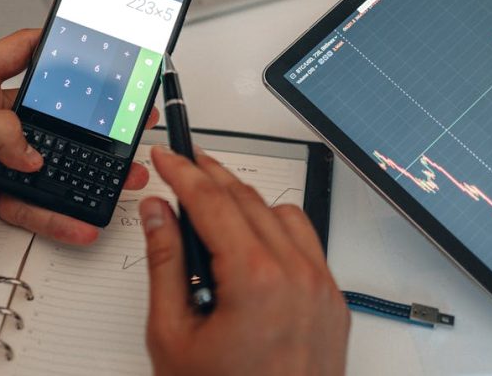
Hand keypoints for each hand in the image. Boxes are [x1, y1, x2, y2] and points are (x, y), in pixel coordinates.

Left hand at [0, 29, 157, 261]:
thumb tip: (33, 150)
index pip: (21, 51)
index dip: (56, 45)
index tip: (93, 46)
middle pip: (48, 113)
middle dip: (89, 119)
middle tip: (123, 120)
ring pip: (48, 161)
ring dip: (84, 170)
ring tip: (118, 175)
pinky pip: (33, 201)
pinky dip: (57, 213)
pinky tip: (77, 219)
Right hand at [140, 146, 349, 375]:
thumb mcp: (173, 335)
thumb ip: (165, 264)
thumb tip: (158, 215)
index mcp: (255, 280)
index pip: (212, 201)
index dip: (183, 172)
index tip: (166, 156)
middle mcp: (297, 275)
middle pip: (247, 199)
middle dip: (210, 176)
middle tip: (183, 166)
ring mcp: (322, 288)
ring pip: (282, 213)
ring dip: (245, 199)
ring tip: (211, 202)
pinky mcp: (334, 303)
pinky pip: (308, 242)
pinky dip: (278, 227)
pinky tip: (252, 237)